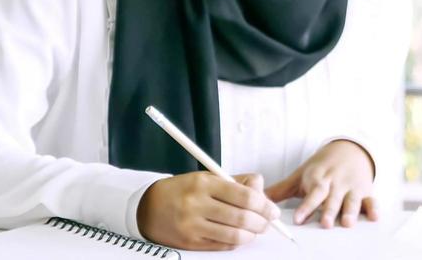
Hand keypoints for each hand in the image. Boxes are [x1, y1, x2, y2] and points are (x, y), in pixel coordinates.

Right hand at [136, 171, 281, 249]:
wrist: (148, 208)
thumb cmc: (183, 190)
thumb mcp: (208, 177)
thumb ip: (237, 182)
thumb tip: (261, 189)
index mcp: (204, 183)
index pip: (244, 195)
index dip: (264, 205)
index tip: (273, 210)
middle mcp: (197, 204)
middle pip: (241, 217)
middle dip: (261, 222)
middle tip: (268, 222)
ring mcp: (192, 226)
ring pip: (234, 235)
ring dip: (251, 234)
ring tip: (256, 230)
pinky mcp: (190, 243)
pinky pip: (222, 245)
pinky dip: (236, 242)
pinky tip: (241, 236)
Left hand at [267, 139, 378, 227]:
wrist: (349, 149)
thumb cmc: (321, 167)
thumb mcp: (302, 175)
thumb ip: (281, 189)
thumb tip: (257, 198)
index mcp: (318, 179)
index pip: (312, 193)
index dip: (306, 206)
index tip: (299, 219)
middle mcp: (336, 183)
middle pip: (332, 198)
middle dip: (329, 211)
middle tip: (324, 224)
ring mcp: (351, 187)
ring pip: (351, 200)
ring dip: (350, 211)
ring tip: (347, 223)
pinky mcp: (365, 191)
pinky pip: (371, 199)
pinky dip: (373, 208)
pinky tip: (374, 217)